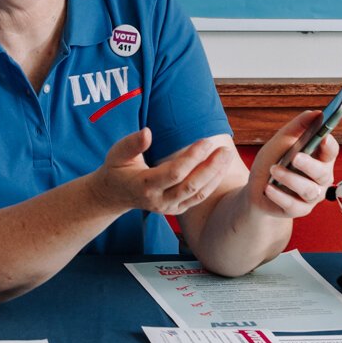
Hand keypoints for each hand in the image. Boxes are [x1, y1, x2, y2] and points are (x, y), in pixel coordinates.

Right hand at [89, 128, 236, 216]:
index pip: (174, 172)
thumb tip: (147, 132)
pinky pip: (198, 198)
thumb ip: (132, 144)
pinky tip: (221, 169)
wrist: (114, 195)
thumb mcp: (117, 154)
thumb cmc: (117, 169)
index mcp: (145, 186)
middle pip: (191, 185)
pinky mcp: (176, 210)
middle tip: (225, 149)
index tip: (205, 141)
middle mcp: (159, 201)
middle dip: (210, 167)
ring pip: (198, 193)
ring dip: (215, 175)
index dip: (191, 157)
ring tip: (227, 156)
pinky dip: (211, 184)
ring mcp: (168, 208)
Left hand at [247, 111, 338, 217]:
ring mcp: (310, 197)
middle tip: (295, 157)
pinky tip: (269, 188)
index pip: (331, 151)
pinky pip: (293, 205)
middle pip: (322, 172)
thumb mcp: (281, 142)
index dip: (329, 145)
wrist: (256, 189)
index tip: (323, 137)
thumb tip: (315, 113)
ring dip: (290, 179)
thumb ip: (298, 127)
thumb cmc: (274, 161)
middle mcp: (319, 179)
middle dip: (309, 165)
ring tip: (274, 170)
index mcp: (319, 159)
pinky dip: (280, 196)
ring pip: (309, 190)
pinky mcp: (298, 210)